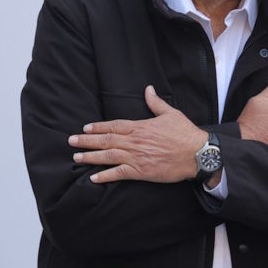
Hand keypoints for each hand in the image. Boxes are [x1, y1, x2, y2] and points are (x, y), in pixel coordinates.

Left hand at [68, 86, 207, 183]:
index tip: (85, 128)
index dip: (98, 127)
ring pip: (108, 156)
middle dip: (86, 140)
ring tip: (76, 157)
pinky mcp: (141, 171)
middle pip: (105, 140)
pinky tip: (93, 178)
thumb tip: (148, 89)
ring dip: (90, 156)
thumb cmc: (185, 133)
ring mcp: (136, 157)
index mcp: (140, 126)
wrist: (197, 153)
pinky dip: (105, 176)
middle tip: (71, 141)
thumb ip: (155, 102)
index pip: (113, 126)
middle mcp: (135, 141)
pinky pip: (119, 174)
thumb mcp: (170, 113)